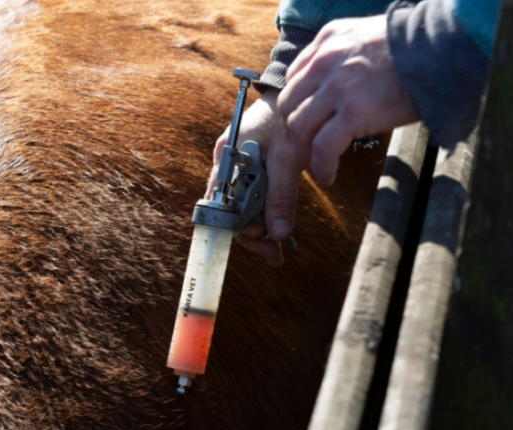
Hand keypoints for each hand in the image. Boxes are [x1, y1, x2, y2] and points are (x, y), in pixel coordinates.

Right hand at [207, 90, 301, 266]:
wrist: (294, 92)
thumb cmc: (288, 118)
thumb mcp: (288, 157)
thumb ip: (281, 195)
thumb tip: (277, 235)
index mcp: (226, 158)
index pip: (219, 204)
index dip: (236, 227)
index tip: (260, 239)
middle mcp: (226, 165)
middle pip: (229, 211)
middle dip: (251, 234)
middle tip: (273, 254)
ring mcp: (237, 168)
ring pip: (241, 208)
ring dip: (259, 229)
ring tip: (277, 250)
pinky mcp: (251, 170)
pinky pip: (251, 199)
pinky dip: (264, 215)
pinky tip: (277, 231)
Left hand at [279, 14, 417, 186]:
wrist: (440, 47)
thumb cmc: (415, 47)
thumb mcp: (369, 36)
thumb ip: (348, 53)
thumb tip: (344, 80)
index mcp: (328, 41)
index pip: (294, 77)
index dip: (296, 104)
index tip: (305, 121)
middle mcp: (326, 61)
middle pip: (289, 103)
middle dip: (293, 130)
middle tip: (306, 147)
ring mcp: (337, 87)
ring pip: (299, 127)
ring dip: (303, 152)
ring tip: (315, 165)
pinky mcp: (354, 112)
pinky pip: (323, 147)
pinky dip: (321, 166)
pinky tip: (328, 176)